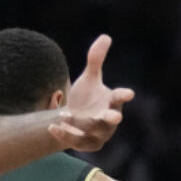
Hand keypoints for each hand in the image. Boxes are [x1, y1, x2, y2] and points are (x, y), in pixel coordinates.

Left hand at [50, 34, 134, 151]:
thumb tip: (105, 36)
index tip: (129, 93)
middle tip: (114, 117)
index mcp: (111, 101)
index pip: (120, 98)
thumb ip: (95, 60)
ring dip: (79, 124)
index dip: (124, 95)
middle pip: (113, 120)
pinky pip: (78, 143)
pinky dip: (65, 135)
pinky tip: (52, 127)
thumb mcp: (89, 78)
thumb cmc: (86, 97)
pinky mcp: (87, 144)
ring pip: (92, 131)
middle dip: (112, 118)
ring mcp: (100, 133)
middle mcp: (109, 119)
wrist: (73, 119)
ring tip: (64, 115)